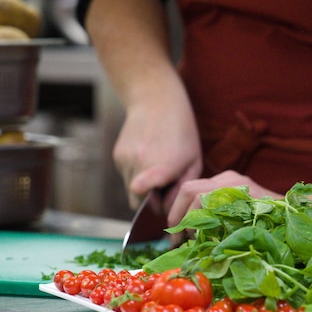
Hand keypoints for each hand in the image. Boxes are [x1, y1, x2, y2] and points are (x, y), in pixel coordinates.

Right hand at [112, 69, 203, 213]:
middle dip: (151, 202)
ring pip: (130, 191)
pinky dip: (136, 175)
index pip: (143, 193)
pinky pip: (125, 177)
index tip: (162, 204)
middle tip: (165, 188)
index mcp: (162, 166)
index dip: (153, 206)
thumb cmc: (182, 132)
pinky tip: (147, 158)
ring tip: (156, 168)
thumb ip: (182, 188)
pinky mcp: (117, 156)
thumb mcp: (194, 160)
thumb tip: (169, 210)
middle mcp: (140, 163)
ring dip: (143, 188)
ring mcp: (126, 160)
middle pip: (138, 202)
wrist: (156, 101)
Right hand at [166, 171, 280, 244]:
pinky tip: (194, 228)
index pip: (197, 197)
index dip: (187, 221)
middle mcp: (228, 178)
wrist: (295, 206)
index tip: (184, 242)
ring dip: (183, 212)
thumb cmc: (280, 220)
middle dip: (178, 215)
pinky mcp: (226, 183)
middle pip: (189, 190)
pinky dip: (192, 209)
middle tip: (176, 241)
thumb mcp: (257, 227)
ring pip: (191, 189)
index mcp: (234, 187)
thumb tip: (205, 249)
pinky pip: (200, 192)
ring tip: (183, 236)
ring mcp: (227, 178)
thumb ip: (233, 233)